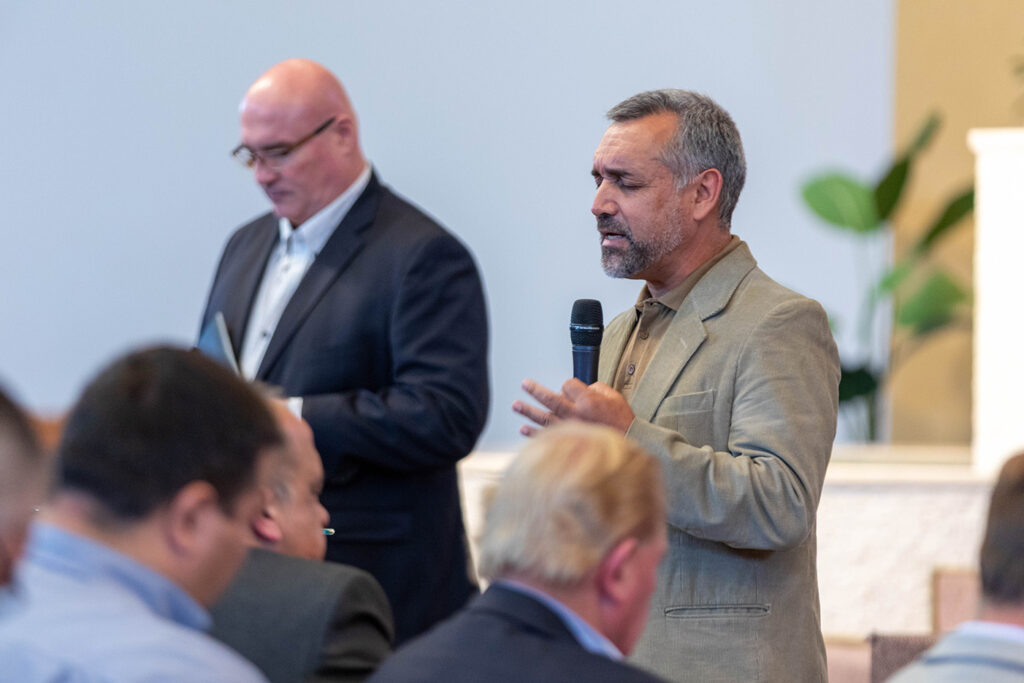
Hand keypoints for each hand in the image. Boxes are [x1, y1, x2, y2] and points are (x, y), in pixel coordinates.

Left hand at [512, 377, 634, 436]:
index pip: (567, 385)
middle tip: (524, 384)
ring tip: (515, 405)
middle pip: (550, 399)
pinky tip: (522, 429)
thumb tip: (584, 389)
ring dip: (528, 411)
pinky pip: (547, 437)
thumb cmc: (623, 422)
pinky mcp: (568, 442)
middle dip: (535, 390)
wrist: (629, 445)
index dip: (568, 385)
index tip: (569, 389)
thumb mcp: (615, 397)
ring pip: (544, 418)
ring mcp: (570, 429)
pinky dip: (533, 434)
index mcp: (587, 401)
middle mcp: (575, 414)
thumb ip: (597, 388)